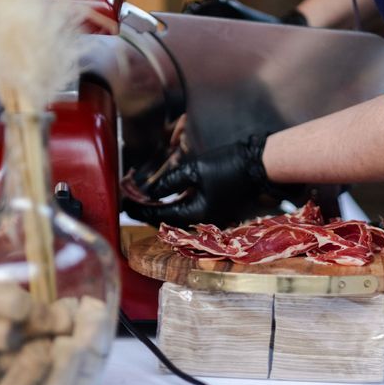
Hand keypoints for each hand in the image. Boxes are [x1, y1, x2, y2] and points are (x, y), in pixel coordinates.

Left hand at [123, 135, 290, 227]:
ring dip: (161, 208)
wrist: (258, 164)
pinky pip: (189, 211)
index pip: (161, 215)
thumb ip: (170, 182)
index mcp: (197, 214)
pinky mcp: (216, 209)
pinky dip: (175, 205)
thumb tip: (149, 191)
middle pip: (168, 220)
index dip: (141, 210)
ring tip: (144, 199)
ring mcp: (211, 217)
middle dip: (149, 211)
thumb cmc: (228, 165)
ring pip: (178, 216)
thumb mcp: (194, 170)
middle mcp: (203, 220)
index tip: (125, 206)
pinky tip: (166, 197)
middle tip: (131, 203)